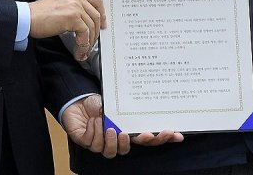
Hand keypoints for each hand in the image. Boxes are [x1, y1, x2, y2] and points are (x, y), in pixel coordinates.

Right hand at [29, 0, 105, 59]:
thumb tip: (84, 21)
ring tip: (83, 50)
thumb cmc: (39, 14)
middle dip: (96, 32)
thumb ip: (73, 6)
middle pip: (96, 15)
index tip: (102, 24)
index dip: (102, 14)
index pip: (97, 0)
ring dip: (89, 42)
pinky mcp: (73, 17)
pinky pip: (85, 33)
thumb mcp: (60, 3)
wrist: (27, 18)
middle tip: (92, 42)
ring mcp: (76, 6)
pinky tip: (78, 50)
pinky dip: (83, 44)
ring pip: (92, 26)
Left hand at [63, 95, 183, 157]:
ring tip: (112, 128)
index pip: (147, 139)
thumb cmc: (98, 102)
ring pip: (112, 152)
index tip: (176, 134)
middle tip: (147, 133)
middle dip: (143, 143)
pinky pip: (94, 143)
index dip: (162, 138)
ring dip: (113, 141)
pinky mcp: (88, 143)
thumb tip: (150, 100)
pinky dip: (95, 131)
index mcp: (126, 130)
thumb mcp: (117, 101)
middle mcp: (116, 139)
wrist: (76, 101)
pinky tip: (95, 121)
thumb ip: (129, 107)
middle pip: (133, 149)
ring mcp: (102, 143)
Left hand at [63, 95, 130, 158]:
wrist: (79, 102)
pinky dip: (91, 130)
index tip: (136, 135)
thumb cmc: (95, 105)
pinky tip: (91, 121)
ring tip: (99, 119)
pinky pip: (87, 141)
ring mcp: (93, 142)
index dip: (133, 143)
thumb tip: (119, 119)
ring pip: (98, 148)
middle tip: (112, 130)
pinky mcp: (82, 140)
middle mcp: (104, 141)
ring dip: (99, 133)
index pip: (125, 145)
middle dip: (113, 143)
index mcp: (115, 134)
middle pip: (112, 152)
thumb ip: (115, 115)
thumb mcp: (108, 107)